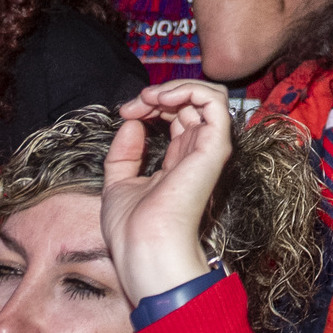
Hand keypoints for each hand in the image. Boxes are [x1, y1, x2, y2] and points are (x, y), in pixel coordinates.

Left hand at [103, 81, 226, 302]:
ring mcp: (209, 147)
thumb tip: (132, 122)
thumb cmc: (132, 227)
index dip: (150, 106)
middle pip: (190, 103)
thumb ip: (125, 153)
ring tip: (150, 98)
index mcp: (179, 161)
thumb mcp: (118, 183)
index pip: (176, 117)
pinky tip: (161, 100)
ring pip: (208, 95)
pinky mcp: (215, 145)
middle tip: (133, 105)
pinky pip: (214, 101)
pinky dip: (188, 90)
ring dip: (176, 87)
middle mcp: (197, 152)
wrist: (144, 245)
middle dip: (158, 95)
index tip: (125, 113)